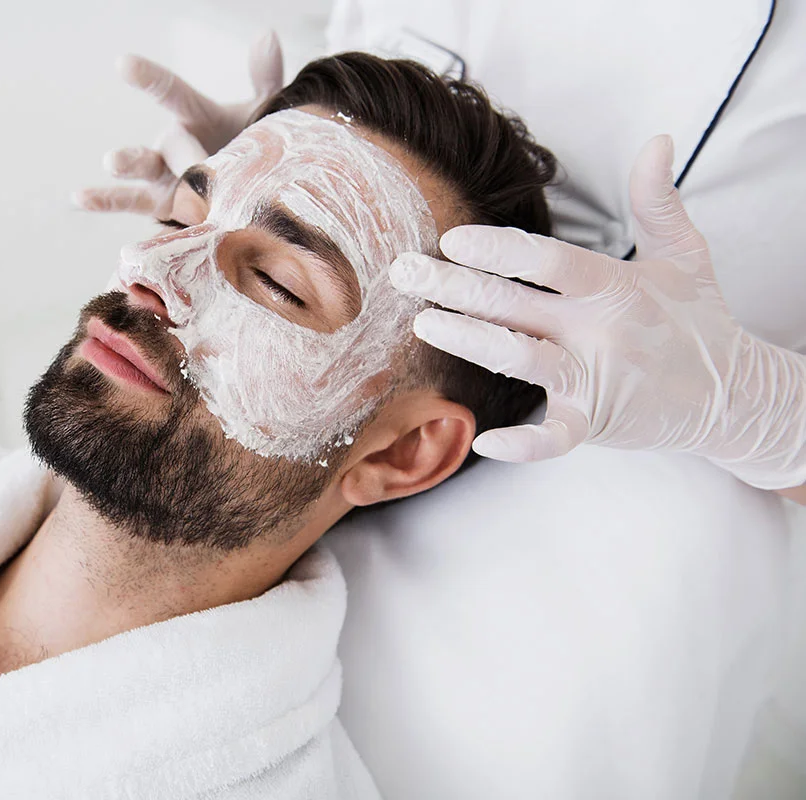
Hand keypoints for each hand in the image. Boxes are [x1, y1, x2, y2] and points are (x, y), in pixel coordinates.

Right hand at [73, 31, 283, 216]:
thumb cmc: (253, 144)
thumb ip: (264, 76)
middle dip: (185, 155)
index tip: (122, 64)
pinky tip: (79, 198)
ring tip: (112, 161)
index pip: (170, 91)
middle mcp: (173, 140)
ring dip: (126, 163)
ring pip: (140, 165)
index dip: (148, 78)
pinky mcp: (158, 202)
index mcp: (196, 115)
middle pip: (171, 142)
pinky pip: (128, 201)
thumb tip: (265, 35)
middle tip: (199, 166)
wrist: (249, 187)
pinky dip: (104, 200)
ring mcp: (162, 171)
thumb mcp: (264, 110)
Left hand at [390, 135, 805, 490]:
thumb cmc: (697, 321)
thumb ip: (657, 201)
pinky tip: (484, 441)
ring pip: (519, 360)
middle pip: (514, 305)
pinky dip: (524, 445)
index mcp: (614, 286)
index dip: (499, 250)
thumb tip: (658, 141)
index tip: (451, 240)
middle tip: (403, 273)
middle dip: (454, 287)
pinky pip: (555, 438)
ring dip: (468, 341)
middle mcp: (599, 331)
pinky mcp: (594, 421)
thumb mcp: (685, 253)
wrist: (732, 394)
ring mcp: (595, 378)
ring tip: (422, 324)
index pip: (548, 260)